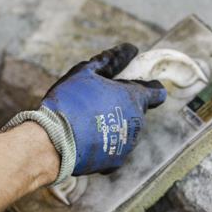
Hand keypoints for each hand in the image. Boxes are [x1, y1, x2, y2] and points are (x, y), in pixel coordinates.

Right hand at [41, 43, 166, 174]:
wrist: (54, 141)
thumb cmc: (70, 101)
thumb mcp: (87, 72)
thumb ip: (112, 60)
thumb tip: (131, 49)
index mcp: (134, 98)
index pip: (157, 92)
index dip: (150, 87)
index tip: (137, 85)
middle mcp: (137, 122)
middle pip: (137, 111)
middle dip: (123, 105)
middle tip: (98, 102)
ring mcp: (128, 144)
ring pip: (126, 130)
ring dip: (113, 125)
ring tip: (87, 122)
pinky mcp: (116, 161)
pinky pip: (114, 149)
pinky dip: (104, 144)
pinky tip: (86, 140)